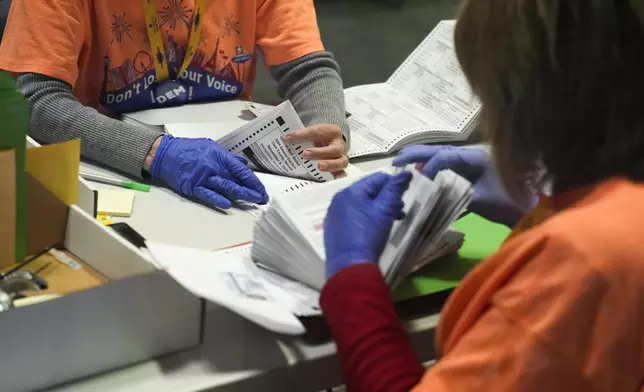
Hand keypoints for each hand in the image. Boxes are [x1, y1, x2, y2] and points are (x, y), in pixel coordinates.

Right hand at [149, 135, 268, 208]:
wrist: (164, 154)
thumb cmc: (189, 149)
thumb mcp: (210, 146)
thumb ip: (227, 157)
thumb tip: (243, 164)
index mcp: (219, 155)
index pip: (240, 169)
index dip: (253, 180)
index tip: (262, 188)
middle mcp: (213, 166)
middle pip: (236, 179)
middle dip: (252, 189)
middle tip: (263, 198)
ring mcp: (203, 177)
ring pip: (226, 187)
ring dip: (241, 195)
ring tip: (254, 201)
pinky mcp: (192, 187)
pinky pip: (207, 194)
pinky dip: (217, 199)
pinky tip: (228, 204)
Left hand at [284, 124, 348, 176]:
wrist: (329, 142)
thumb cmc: (319, 137)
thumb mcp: (311, 132)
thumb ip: (301, 135)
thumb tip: (287, 139)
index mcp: (332, 131)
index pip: (318, 132)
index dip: (303, 135)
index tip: (289, 138)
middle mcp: (339, 145)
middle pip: (334, 149)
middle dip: (320, 152)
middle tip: (305, 154)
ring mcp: (341, 157)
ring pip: (341, 162)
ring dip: (330, 164)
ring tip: (320, 166)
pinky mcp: (340, 169)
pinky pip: (343, 173)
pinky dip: (340, 176)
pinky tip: (335, 179)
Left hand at [324, 172, 411, 278]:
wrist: (349, 267)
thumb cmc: (369, 235)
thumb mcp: (385, 210)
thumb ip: (395, 189)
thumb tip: (406, 172)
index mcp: (351, 191)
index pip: (377, 178)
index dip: (394, 186)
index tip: (403, 200)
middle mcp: (339, 198)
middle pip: (368, 191)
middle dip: (386, 199)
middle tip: (399, 213)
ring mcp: (333, 214)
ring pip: (360, 203)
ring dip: (377, 209)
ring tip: (388, 222)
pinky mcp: (332, 228)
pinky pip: (351, 216)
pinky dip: (364, 218)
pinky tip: (372, 231)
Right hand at [393, 145, 535, 226]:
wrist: (530, 210)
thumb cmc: (509, 202)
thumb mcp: (482, 198)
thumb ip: (457, 191)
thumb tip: (433, 188)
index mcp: (475, 157)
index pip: (445, 157)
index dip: (429, 166)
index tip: (417, 179)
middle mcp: (472, 156)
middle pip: (440, 151)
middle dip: (417, 154)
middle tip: (396, 160)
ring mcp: (473, 166)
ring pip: (443, 159)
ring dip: (424, 162)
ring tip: (404, 166)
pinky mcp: (473, 177)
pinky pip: (450, 170)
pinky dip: (435, 173)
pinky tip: (423, 179)